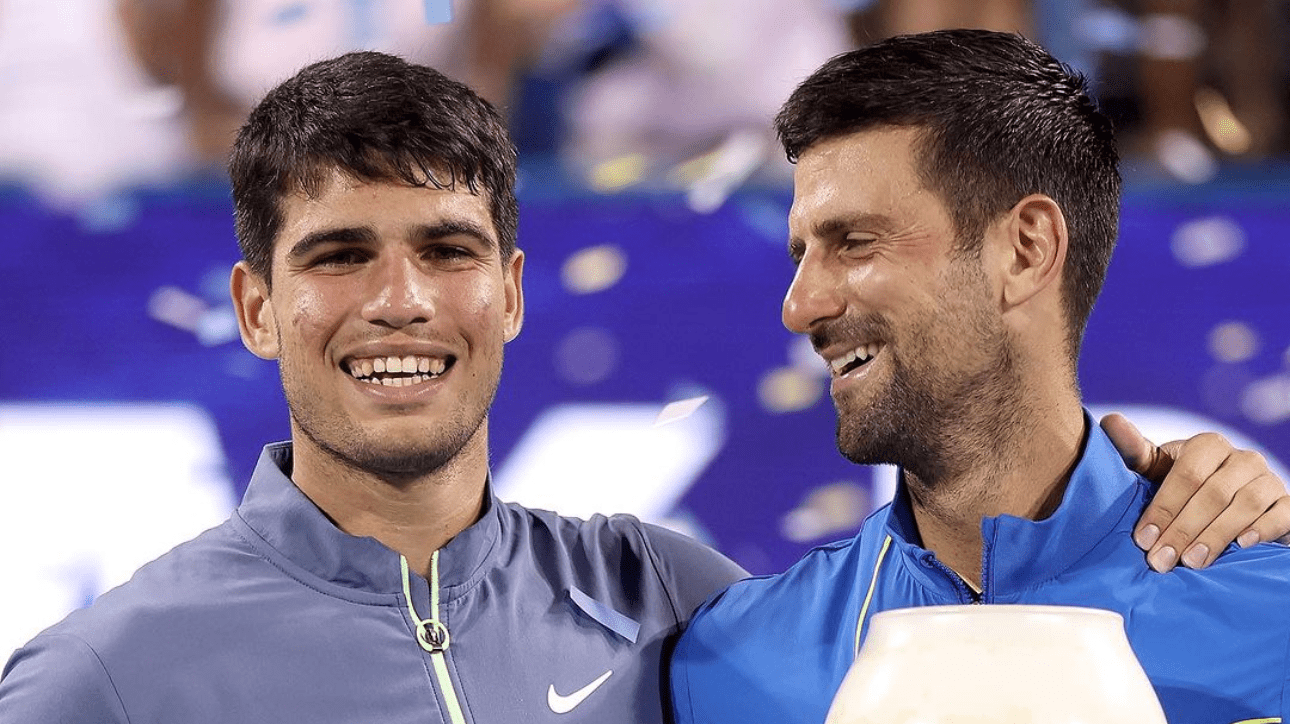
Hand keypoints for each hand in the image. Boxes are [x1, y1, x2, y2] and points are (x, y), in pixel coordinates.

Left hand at [1100, 413, 1289, 571]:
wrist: (1230, 505)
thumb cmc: (1184, 487)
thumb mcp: (1158, 469)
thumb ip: (1134, 451)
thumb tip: (1109, 421)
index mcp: (1208, 445)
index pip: (1186, 474)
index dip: (1164, 508)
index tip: (1143, 539)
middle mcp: (1243, 458)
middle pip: (1213, 493)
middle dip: (1184, 530)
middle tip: (1162, 560)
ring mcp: (1268, 480)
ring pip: (1246, 504)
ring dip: (1217, 535)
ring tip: (1192, 562)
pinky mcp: (1288, 503)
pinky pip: (1282, 514)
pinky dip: (1262, 529)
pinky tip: (1242, 545)